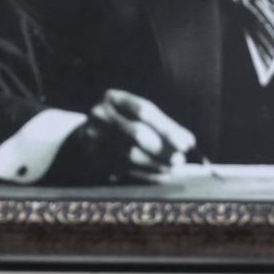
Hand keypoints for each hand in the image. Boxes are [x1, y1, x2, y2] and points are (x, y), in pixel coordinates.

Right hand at [48, 90, 196, 182]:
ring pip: (130, 154)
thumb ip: (160, 123)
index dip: (168, 127)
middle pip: (136, 133)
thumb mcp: (133, 114)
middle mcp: (100, 114)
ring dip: (156, 164)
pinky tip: (159, 176)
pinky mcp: (93, 157)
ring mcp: (93, 136)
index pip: (144, 110)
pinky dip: (145, 174)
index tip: (187, 143)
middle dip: (163, 148)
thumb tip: (189, 141)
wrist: (85, 136)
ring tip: (172, 169)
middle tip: (180, 160)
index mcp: (113, 97)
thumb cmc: (120, 122)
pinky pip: (124, 169)